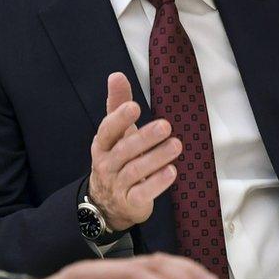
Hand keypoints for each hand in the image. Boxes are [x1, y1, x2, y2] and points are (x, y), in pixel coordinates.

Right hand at [88, 72, 180, 230]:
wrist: (107, 203)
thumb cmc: (116, 159)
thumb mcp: (116, 134)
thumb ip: (117, 105)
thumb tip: (116, 75)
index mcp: (102, 145)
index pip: (107, 130)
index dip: (119, 119)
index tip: (134, 107)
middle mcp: (106, 165)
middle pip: (125, 150)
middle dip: (145, 138)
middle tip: (166, 126)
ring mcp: (117, 185)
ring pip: (136, 171)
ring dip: (157, 157)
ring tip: (176, 145)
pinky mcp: (130, 202)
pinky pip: (143, 193)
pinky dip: (157, 183)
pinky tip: (171, 172)